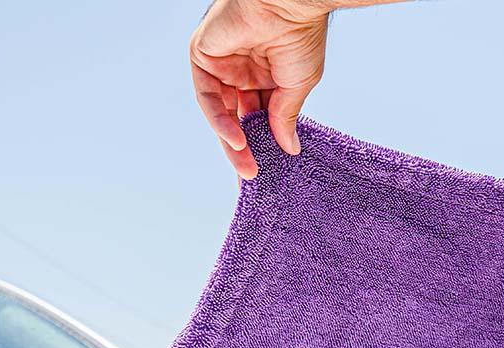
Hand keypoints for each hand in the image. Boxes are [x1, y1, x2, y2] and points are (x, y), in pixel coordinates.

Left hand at [190, 0, 331, 179]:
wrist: (290, 4)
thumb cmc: (300, 35)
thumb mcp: (297, 86)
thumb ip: (285, 117)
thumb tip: (289, 148)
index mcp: (264, 75)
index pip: (256, 116)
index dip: (261, 143)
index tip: (267, 169)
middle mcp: (240, 70)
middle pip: (236, 118)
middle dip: (243, 149)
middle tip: (252, 175)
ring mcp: (221, 64)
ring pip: (220, 112)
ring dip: (231, 142)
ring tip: (247, 165)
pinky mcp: (203, 56)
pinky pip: (208, 97)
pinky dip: (220, 120)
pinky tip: (236, 140)